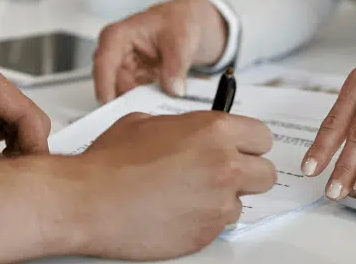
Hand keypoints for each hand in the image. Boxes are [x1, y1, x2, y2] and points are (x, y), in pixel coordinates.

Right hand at [73, 112, 277, 259]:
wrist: (89, 200)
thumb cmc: (110, 162)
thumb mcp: (146, 122)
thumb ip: (181, 126)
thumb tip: (189, 132)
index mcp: (213, 130)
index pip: (262, 137)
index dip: (248, 144)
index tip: (239, 149)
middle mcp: (224, 165)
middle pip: (266, 174)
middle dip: (246, 174)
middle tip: (221, 174)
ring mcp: (218, 202)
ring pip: (242, 203)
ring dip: (222, 199)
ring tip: (187, 195)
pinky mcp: (207, 233)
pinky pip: (219, 226)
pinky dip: (203, 220)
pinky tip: (176, 211)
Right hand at [93, 0, 228, 101]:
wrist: (188, 22)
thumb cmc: (177, 20)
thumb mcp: (181, 39)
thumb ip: (176, 65)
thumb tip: (172, 89)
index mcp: (118, 36)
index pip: (103, 63)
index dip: (104, 85)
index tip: (111, 105)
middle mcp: (116, 54)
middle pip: (113, 84)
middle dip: (128, 101)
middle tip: (146, 113)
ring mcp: (125, 69)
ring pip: (124, 95)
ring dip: (140, 104)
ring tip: (159, 107)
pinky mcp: (135, 81)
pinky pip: (137, 98)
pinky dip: (148, 103)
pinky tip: (162, 103)